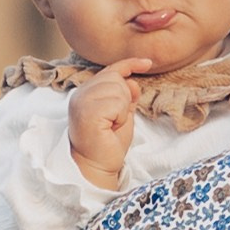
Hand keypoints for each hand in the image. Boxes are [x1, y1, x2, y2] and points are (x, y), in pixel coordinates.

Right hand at [67, 58, 150, 188]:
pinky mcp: (87, 112)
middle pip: (116, 78)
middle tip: (115, 121)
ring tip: (111, 125)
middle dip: (124, 99)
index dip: (130, 64)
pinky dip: (120, 116)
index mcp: (87, 92)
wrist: (97, 167)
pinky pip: (117, 103)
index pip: (111, 70)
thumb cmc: (108, 144)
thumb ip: (125, 96)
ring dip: (122, 110)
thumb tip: (132, 81)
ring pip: (118, 89)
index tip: (148, 62)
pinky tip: (110, 127)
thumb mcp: (122, 115)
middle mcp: (81, 94)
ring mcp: (82, 102)